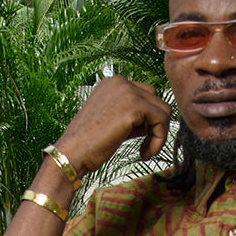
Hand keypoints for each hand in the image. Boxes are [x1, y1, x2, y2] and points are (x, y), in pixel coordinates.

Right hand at [54, 76, 171, 178]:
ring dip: (159, 134)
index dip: (148, 119)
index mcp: (113, 83)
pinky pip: (161, 121)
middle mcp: (121, 81)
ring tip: (145, 152)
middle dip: (155, 125)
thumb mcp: (114, 124)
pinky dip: (158, 140)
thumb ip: (133, 117)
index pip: (146, 94)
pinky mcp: (134, 106)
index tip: (140, 139)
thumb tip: (156, 122)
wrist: (72, 153)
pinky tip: (144, 154)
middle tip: (144, 147)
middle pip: (157, 100)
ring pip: (163, 110)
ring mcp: (128, 91)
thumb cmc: (89, 144)